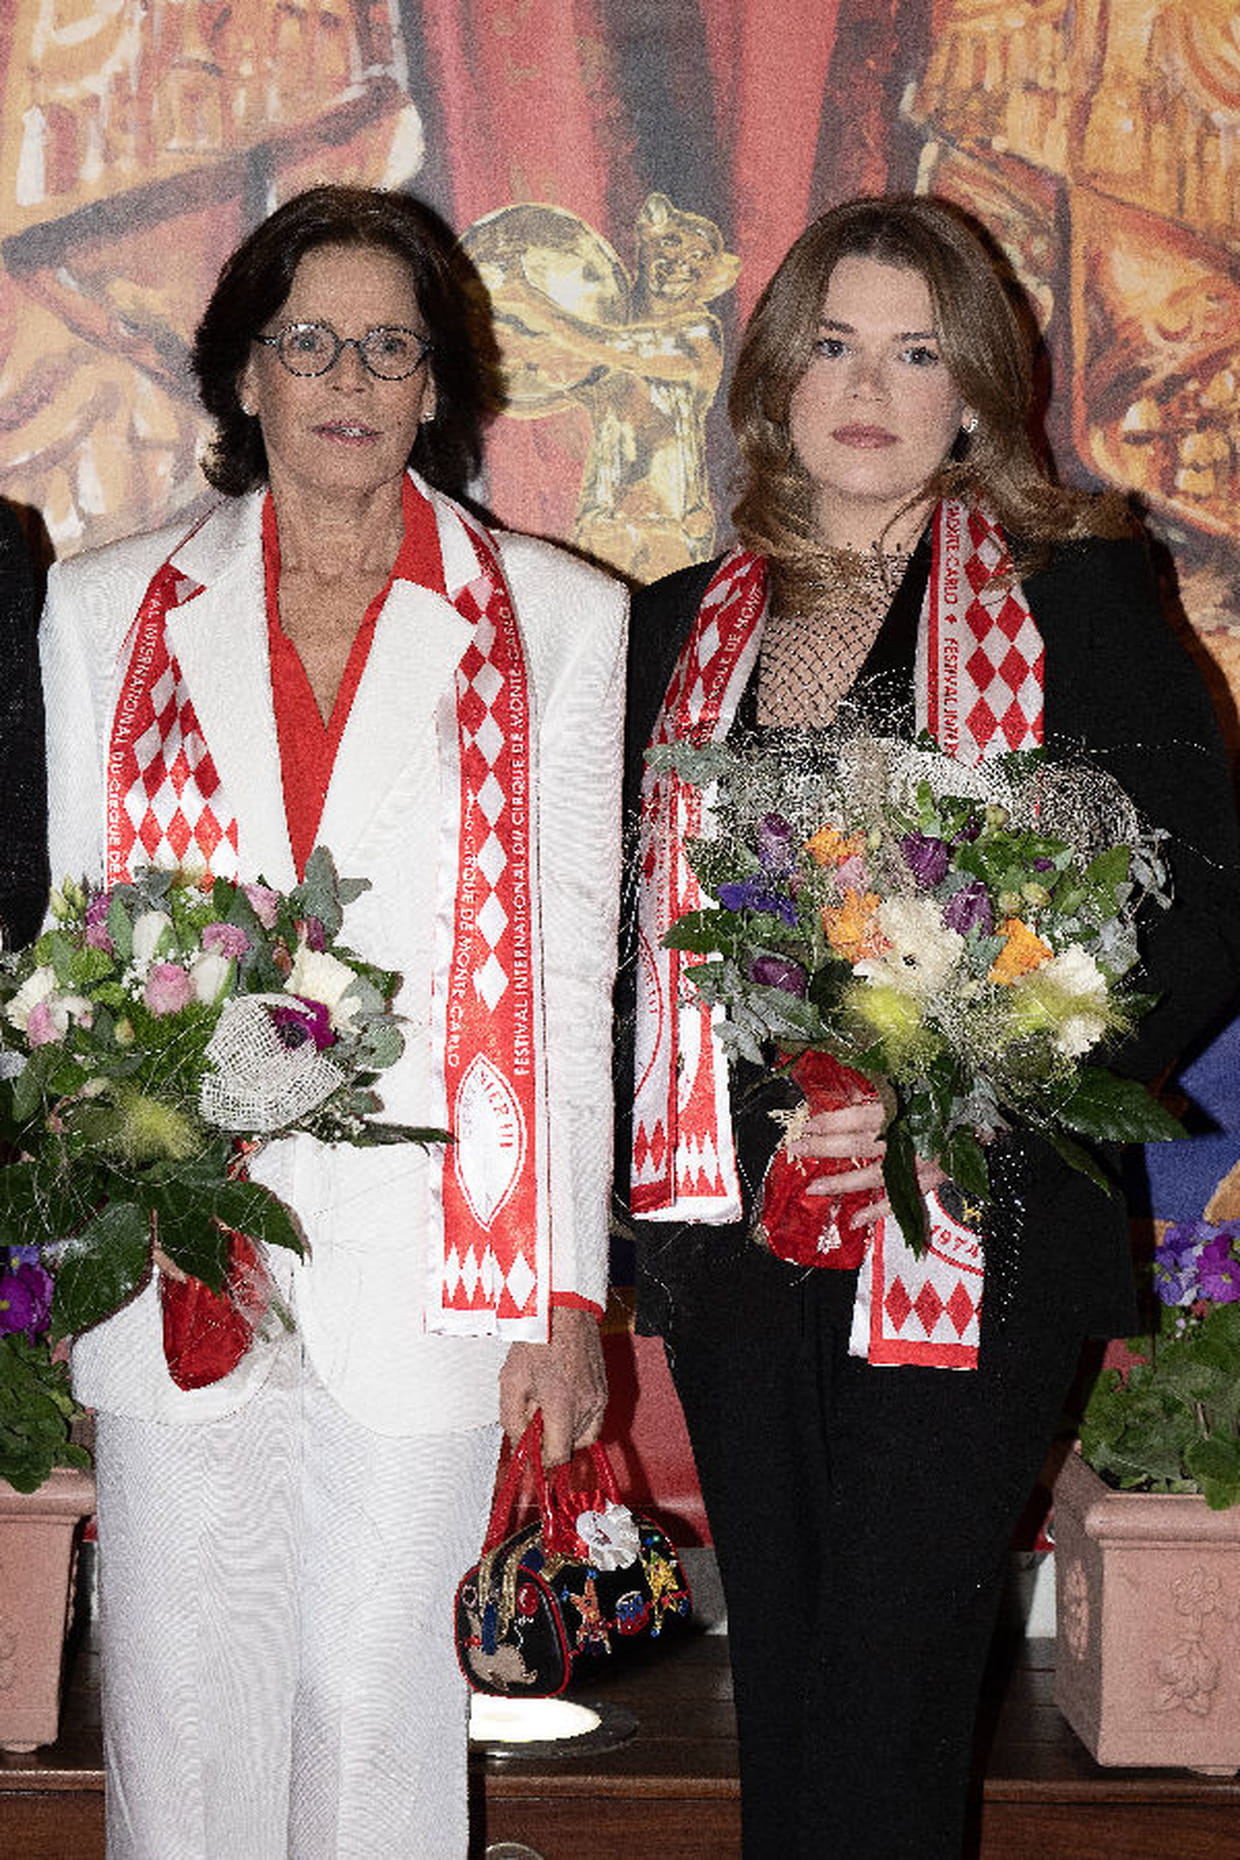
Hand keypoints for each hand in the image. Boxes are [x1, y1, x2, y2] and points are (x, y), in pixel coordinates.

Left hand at [498, 1305, 607, 1466]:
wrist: (563, 1311)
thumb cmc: (537, 1341)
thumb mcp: (510, 1381)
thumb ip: (511, 1420)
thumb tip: (520, 1444)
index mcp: (561, 1404)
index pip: (558, 1455)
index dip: (542, 1459)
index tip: (531, 1451)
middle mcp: (586, 1405)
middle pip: (571, 1448)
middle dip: (551, 1441)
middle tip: (535, 1420)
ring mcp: (599, 1398)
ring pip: (583, 1436)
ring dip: (565, 1432)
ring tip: (548, 1407)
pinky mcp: (604, 1391)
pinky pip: (593, 1421)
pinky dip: (577, 1420)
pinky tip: (562, 1401)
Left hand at [792, 1099, 944, 1227]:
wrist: (994, 1116)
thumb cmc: (950, 1097)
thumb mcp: (917, 1087)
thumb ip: (886, 1096)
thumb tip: (847, 1100)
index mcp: (907, 1109)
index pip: (861, 1116)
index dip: (832, 1121)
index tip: (807, 1124)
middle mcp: (912, 1137)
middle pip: (860, 1145)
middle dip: (825, 1148)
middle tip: (796, 1149)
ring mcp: (922, 1163)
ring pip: (876, 1176)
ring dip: (843, 1183)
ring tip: (814, 1188)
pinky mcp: (934, 1180)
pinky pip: (903, 1200)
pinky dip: (878, 1211)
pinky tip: (854, 1220)